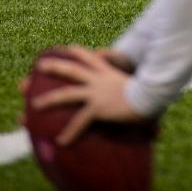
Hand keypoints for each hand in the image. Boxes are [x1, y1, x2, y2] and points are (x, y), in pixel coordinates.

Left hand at [27, 44, 147, 145]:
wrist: (154, 95)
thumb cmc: (154, 94)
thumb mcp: (144, 91)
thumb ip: (142, 102)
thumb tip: (157, 128)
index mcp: (110, 73)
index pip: (92, 57)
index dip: (79, 52)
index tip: (68, 48)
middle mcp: (101, 79)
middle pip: (73, 69)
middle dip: (55, 65)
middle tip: (39, 66)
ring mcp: (97, 92)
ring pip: (67, 93)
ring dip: (49, 98)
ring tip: (33, 105)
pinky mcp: (98, 107)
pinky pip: (79, 121)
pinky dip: (70, 132)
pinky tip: (61, 142)